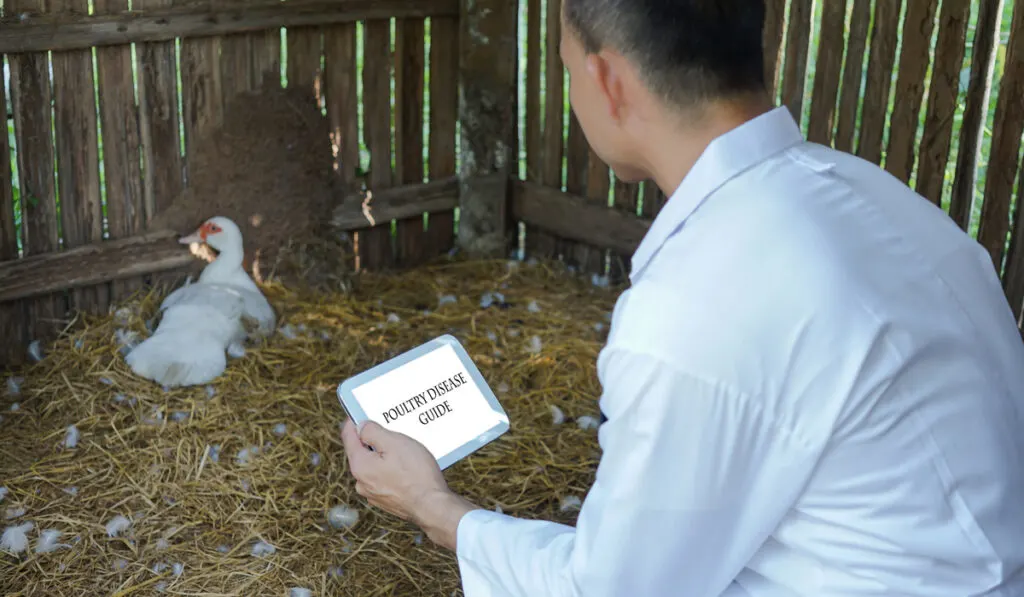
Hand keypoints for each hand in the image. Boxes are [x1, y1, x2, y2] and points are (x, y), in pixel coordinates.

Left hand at [340, 418, 477, 549]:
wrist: (433, 507)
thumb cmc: (416, 474)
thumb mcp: (395, 442)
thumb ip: (372, 432)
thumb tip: (361, 427)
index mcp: (360, 465)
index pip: (348, 436)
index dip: (354, 421)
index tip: (362, 413)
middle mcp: (361, 482)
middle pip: (362, 452)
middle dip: (374, 440)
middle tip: (391, 430)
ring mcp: (373, 494)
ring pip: (374, 467)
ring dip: (385, 457)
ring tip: (405, 450)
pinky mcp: (386, 501)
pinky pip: (384, 479)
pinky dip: (392, 470)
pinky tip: (409, 467)